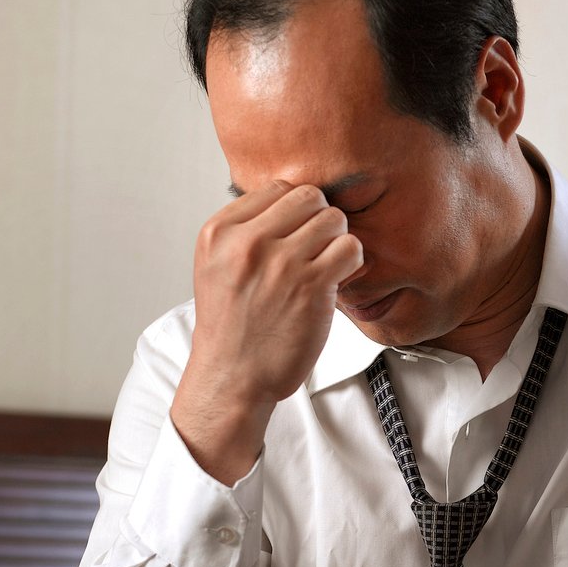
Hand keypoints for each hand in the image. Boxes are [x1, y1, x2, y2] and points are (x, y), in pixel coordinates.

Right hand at [171, 180, 363, 483]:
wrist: (233, 377)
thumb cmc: (231, 326)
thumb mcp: (216, 267)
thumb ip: (244, 231)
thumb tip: (290, 200)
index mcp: (219, 232)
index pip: (276, 189)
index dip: (295, 211)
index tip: (296, 236)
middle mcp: (248, 242)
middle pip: (308, 196)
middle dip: (319, 219)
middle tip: (317, 249)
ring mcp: (281, 262)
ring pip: (333, 218)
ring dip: (337, 240)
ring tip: (326, 265)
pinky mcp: (311, 285)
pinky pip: (350, 248)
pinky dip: (351, 260)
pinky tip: (338, 278)